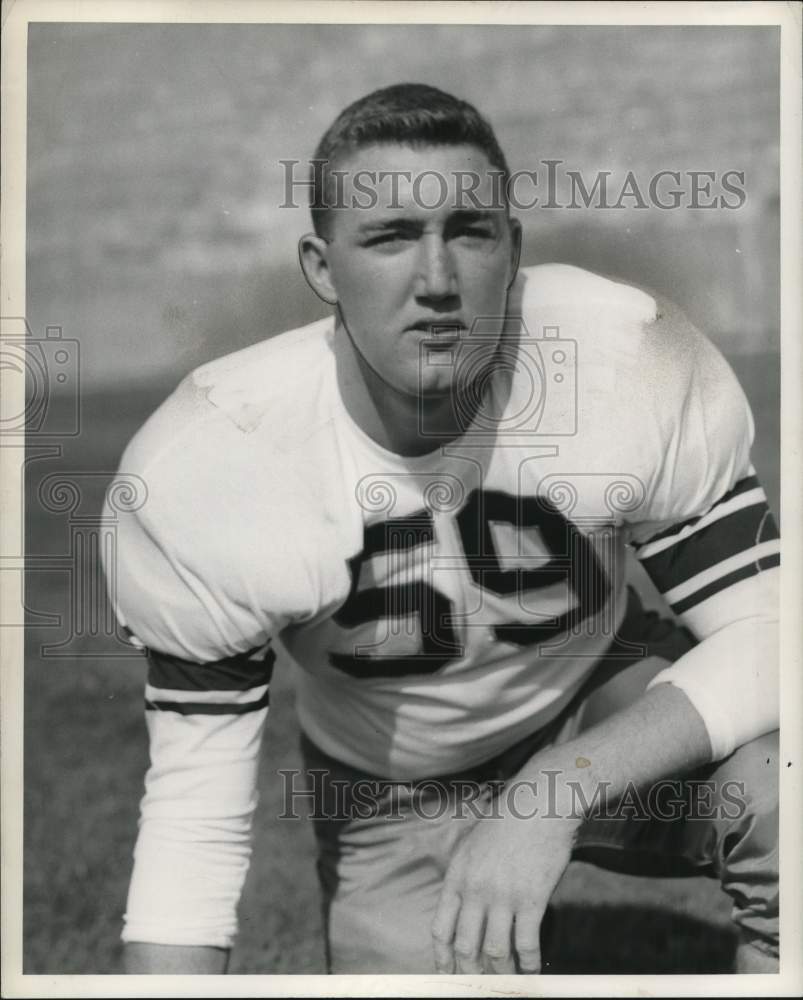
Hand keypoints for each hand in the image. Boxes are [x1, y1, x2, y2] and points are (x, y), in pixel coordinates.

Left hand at [431, 789, 576, 973]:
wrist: (539, 802)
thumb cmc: (507, 820)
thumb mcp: (472, 843)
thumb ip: (464, 876)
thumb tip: (461, 908)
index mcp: (457, 876)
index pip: (441, 929)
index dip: (442, 959)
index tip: (446, 975)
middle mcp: (475, 889)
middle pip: (465, 947)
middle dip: (470, 973)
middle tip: (477, 986)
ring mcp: (503, 896)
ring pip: (495, 952)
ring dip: (500, 974)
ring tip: (507, 982)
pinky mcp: (532, 899)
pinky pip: (526, 944)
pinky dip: (529, 964)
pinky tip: (532, 971)